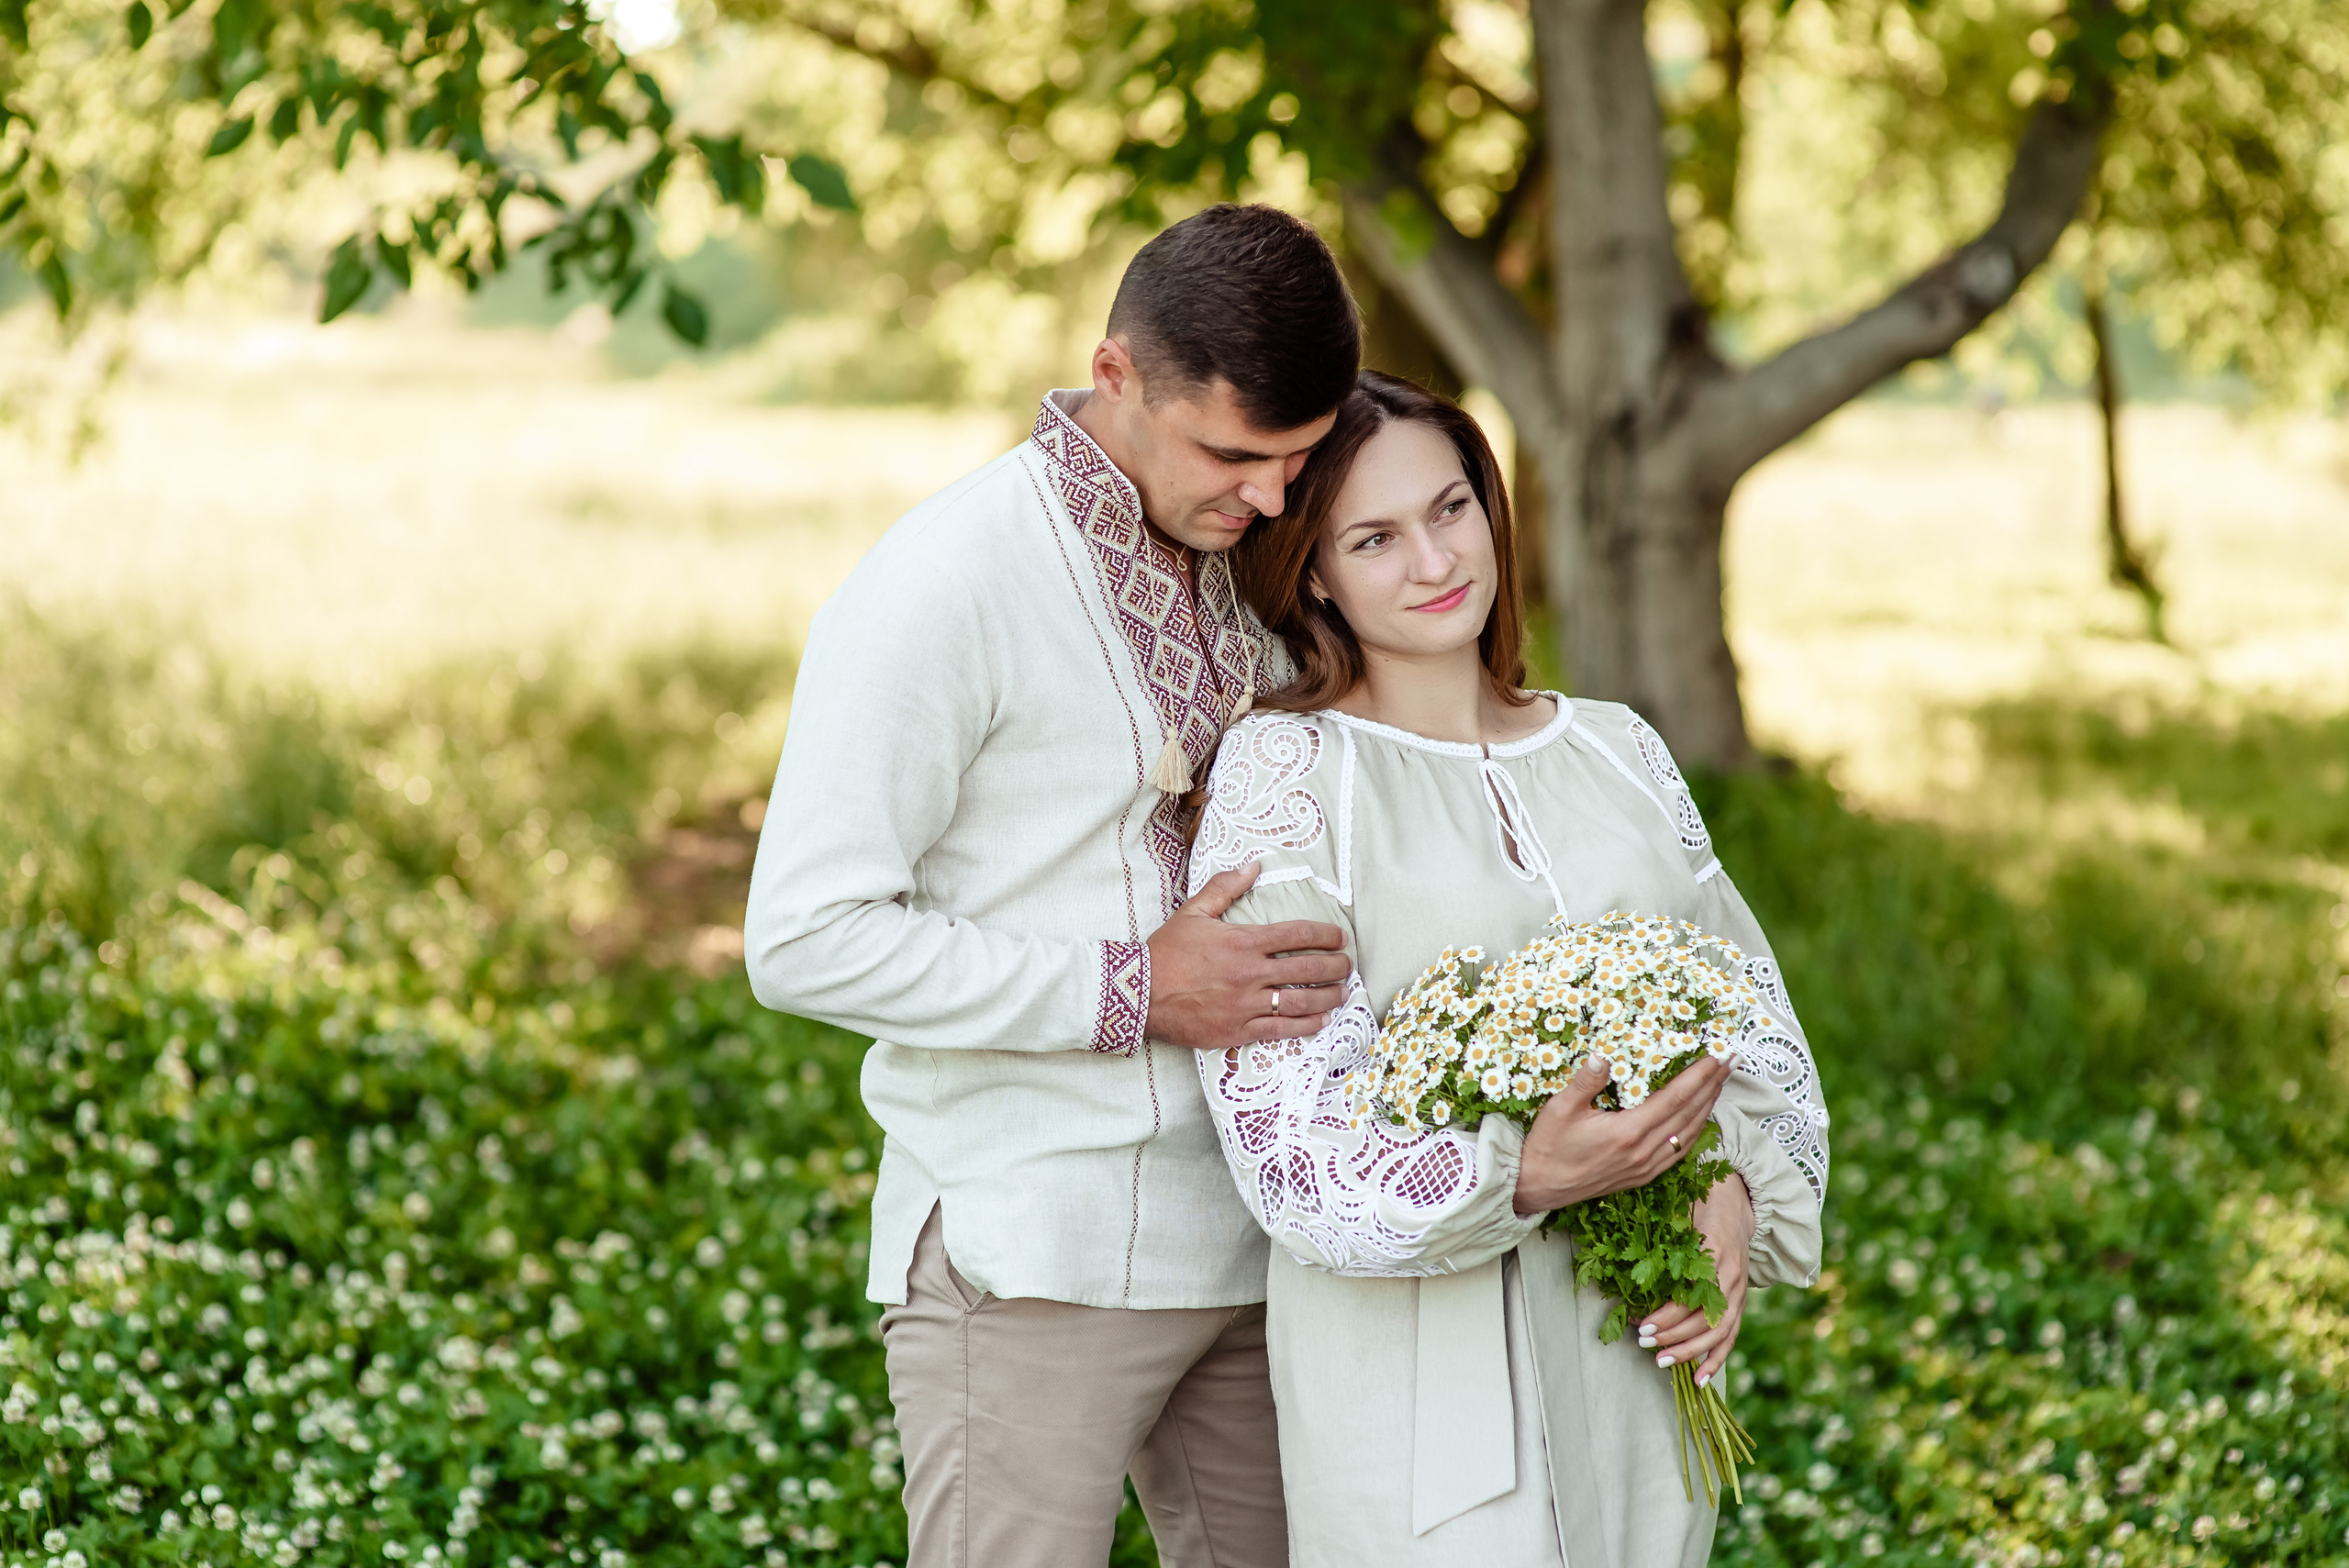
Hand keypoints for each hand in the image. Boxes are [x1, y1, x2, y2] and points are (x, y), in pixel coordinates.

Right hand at [1145, 862, 1353, 1047]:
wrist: (1139, 992)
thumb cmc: (1166, 952)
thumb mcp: (1194, 911)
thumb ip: (1225, 887)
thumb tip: (1253, 865)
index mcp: (1243, 941)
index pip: (1297, 935)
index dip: (1326, 934)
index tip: (1340, 937)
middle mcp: (1250, 973)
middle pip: (1308, 969)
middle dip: (1336, 966)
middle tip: (1348, 965)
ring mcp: (1246, 1004)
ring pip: (1301, 1002)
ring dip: (1329, 997)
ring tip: (1342, 992)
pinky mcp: (1238, 1030)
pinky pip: (1282, 1030)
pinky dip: (1307, 1025)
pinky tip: (1323, 1020)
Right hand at [1512, 1054, 1729, 1213]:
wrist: (1538, 1187)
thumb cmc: (1547, 1146)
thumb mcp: (1560, 1108)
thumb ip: (1585, 1081)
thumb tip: (1603, 1055)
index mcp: (1628, 1132)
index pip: (1675, 1098)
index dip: (1700, 1075)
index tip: (1718, 1056)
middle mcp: (1644, 1152)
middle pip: (1690, 1113)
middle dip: (1713, 1085)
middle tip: (1732, 1061)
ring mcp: (1646, 1167)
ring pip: (1689, 1133)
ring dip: (1709, 1106)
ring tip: (1721, 1083)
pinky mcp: (1642, 1176)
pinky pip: (1679, 1151)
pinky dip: (1695, 1130)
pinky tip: (1700, 1118)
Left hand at [1637, 1172, 1753, 1385]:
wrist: (1736, 1201)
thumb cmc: (1698, 1208)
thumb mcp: (1679, 1218)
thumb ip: (1662, 1245)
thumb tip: (1627, 1275)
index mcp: (1714, 1252)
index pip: (1691, 1295)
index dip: (1667, 1313)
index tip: (1641, 1322)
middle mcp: (1731, 1275)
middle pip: (1704, 1317)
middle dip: (1672, 1334)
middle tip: (1643, 1342)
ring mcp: (1739, 1291)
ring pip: (1718, 1331)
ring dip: (1689, 1350)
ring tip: (1662, 1362)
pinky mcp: (1741, 1302)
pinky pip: (1731, 1337)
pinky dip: (1715, 1360)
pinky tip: (1699, 1380)